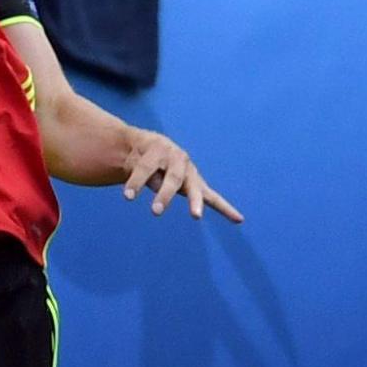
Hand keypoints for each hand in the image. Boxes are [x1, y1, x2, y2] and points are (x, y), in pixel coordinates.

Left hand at [120, 131, 240, 220]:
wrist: (153, 146)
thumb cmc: (140, 155)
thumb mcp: (135, 160)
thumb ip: (145, 174)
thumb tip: (159, 186)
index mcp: (159, 148)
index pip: (147, 167)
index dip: (136, 181)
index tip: (127, 197)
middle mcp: (179, 159)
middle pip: (173, 178)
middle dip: (165, 195)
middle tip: (155, 211)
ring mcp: (190, 172)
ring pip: (194, 188)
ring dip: (194, 203)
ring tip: (195, 216)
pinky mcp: (197, 184)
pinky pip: (213, 198)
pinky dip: (225, 209)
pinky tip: (238, 219)